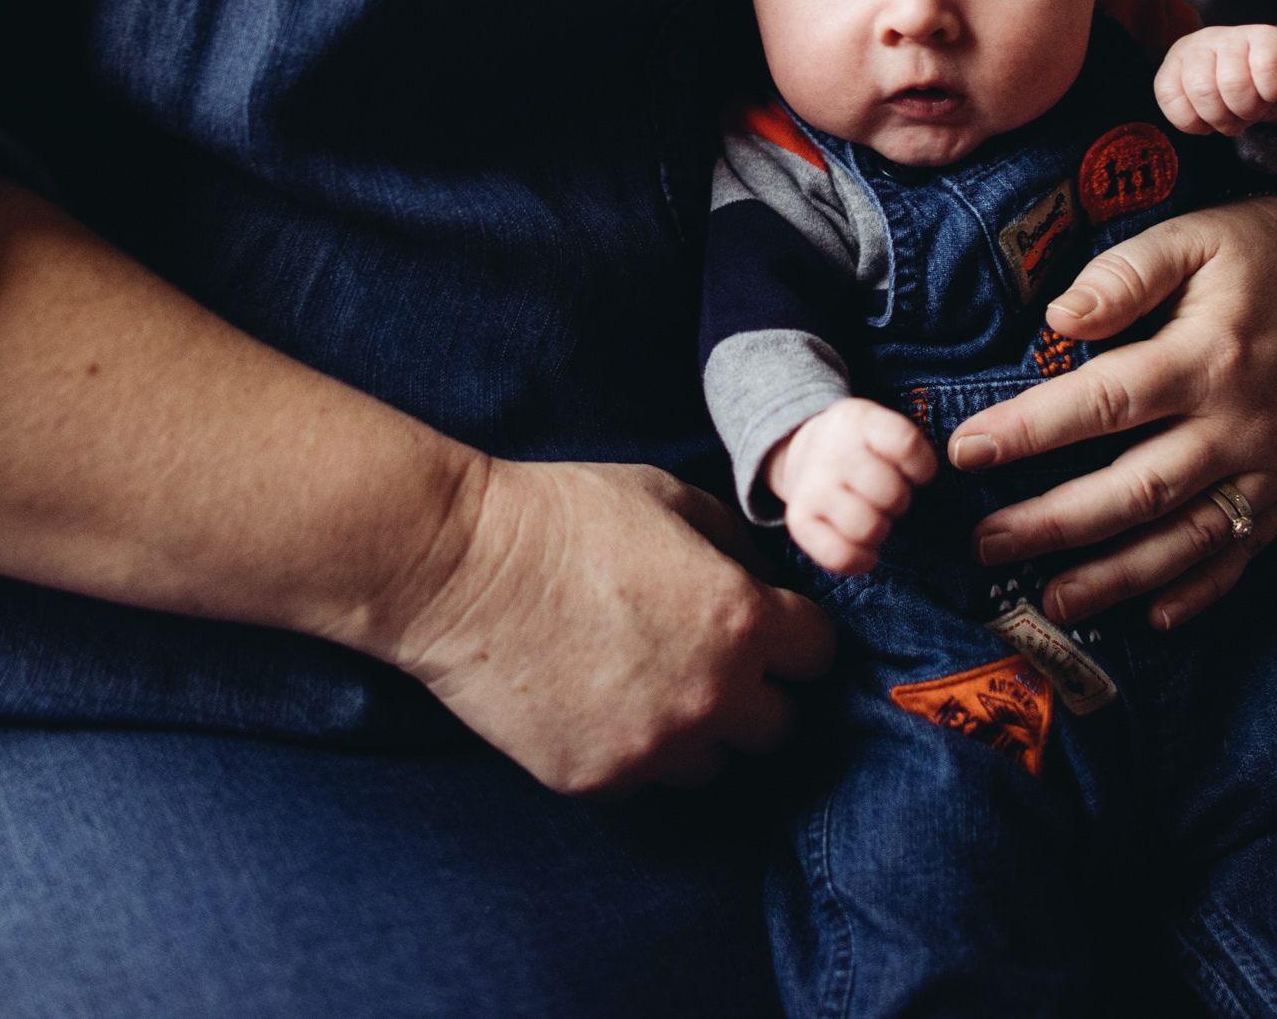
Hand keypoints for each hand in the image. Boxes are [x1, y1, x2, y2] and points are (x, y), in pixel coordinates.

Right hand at [387, 459, 834, 798]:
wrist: (458, 566)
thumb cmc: (562, 515)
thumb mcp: (669, 497)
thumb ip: (734, 547)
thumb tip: (761, 580)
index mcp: (741, 621)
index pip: (817, 655)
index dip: (793, 635)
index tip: (765, 626)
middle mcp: (712, 696)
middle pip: (778, 726)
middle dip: (754, 692)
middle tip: (706, 660)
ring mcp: (654, 747)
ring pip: (712, 764)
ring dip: (694, 730)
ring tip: (644, 684)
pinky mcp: (597, 780)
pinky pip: (642, 779)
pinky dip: (630, 749)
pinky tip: (593, 703)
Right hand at [764, 398, 936, 574]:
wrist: (805, 452)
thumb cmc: (861, 448)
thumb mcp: (881, 427)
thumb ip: (910, 446)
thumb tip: (931, 478)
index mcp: (859, 419)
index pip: (906, 445)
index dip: (922, 468)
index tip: (916, 473)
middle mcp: (832, 451)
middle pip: (891, 493)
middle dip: (900, 500)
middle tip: (889, 496)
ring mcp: (812, 486)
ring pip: (868, 528)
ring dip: (880, 529)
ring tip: (873, 517)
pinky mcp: (798, 520)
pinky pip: (839, 556)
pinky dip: (860, 560)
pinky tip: (865, 550)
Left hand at [940, 196, 1276, 629]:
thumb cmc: (1235, 250)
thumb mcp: (1184, 236)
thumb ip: (1123, 275)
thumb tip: (1060, 316)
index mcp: (1210, 355)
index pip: (1107, 401)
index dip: (1032, 431)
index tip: (964, 452)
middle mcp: (1243, 421)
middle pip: (1140, 487)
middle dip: (1057, 522)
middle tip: (985, 545)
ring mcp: (1269, 464)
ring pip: (1187, 535)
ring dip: (1118, 576)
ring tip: (1052, 601)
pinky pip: (1241, 551)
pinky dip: (1200, 590)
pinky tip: (1152, 617)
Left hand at [1156, 25, 1276, 135]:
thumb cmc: (1237, 92)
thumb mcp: (1205, 104)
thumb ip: (1190, 113)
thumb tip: (1197, 127)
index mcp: (1178, 59)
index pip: (1169, 94)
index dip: (1193, 121)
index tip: (1208, 124)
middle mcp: (1201, 42)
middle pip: (1202, 90)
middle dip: (1223, 119)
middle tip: (1237, 119)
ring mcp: (1233, 35)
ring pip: (1233, 83)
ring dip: (1249, 110)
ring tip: (1254, 109)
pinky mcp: (1268, 35)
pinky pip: (1266, 70)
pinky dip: (1272, 93)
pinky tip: (1272, 93)